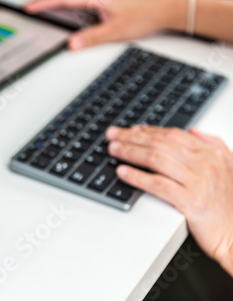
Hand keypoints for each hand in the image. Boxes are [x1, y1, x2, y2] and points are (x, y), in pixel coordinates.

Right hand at [25, 0, 185, 49]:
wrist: (164, 10)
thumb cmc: (145, 16)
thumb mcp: (116, 31)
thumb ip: (91, 38)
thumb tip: (72, 44)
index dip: (45, 2)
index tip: (30, 7)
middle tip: (30, 6)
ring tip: (42, 6)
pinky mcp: (104, 0)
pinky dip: (65, 1)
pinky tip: (65, 9)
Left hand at [106, 125, 232, 275]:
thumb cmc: (230, 204)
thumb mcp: (230, 167)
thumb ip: (214, 145)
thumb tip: (194, 130)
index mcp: (211, 154)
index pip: (172, 135)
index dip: (147, 130)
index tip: (129, 129)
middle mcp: (205, 164)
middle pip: (160, 143)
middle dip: (132, 137)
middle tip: (112, 135)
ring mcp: (198, 182)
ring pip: (156, 159)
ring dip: (130, 152)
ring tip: (113, 150)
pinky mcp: (191, 202)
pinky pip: (157, 184)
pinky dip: (137, 177)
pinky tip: (123, 172)